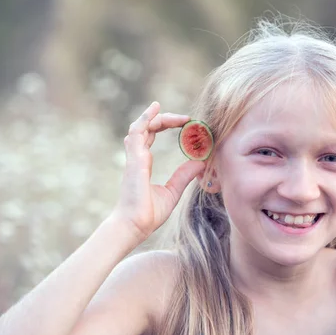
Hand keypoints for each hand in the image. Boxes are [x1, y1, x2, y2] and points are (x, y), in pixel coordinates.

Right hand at [112, 102, 205, 241]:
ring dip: (154, 116)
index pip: (150, 137)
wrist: (135, 226)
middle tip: (184, 117)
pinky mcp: (134, 160)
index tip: (183, 122)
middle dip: (164, 119)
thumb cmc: (149, 214)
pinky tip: (155, 111)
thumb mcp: (173, 191)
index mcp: (143, 164)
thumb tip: (201, 163)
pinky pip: (137, 133)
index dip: (163, 126)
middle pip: (147, 129)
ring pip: (140, 127)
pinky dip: (145, 119)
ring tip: (166, 107)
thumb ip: (184, 176)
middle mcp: (137, 158)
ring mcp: (134, 158)